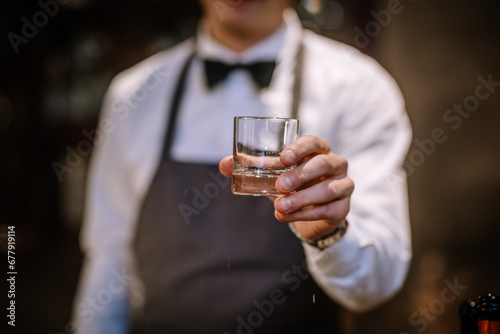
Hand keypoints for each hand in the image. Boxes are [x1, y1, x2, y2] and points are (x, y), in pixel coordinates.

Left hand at [218, 135, 353, 240]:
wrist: (310, 215)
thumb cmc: (293, 186)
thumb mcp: (275, 175)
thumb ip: (253, 168)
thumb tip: (224, 164)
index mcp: (319, 150)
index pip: (314, 142)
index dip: (300, 148)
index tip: (283, 158)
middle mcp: (336, 164)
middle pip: (323, 164)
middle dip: (300, 175)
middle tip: (279, 186)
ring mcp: (343, 185)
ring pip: (328, 189)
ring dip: (302, 198)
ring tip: (280, 206)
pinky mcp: (343, 207)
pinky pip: (327, 210)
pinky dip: (304, 214)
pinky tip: (286, 217)